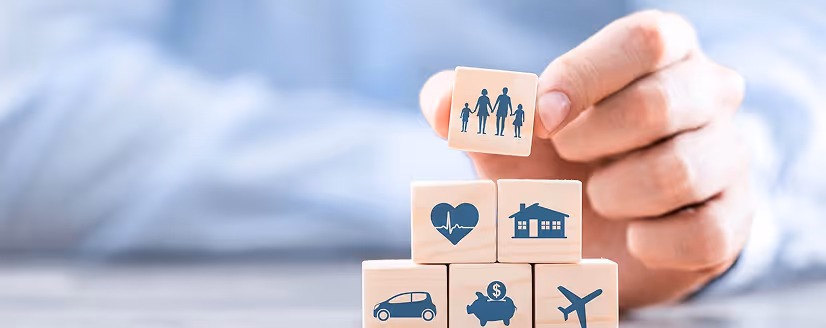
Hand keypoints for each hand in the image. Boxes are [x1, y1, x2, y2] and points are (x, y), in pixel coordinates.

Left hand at [419, 10, 750, 308]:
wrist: (591, 234)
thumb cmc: (554, 166)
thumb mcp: (508, 135)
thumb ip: (471, 111)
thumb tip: (446, 104)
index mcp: (659, 52)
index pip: (645, 39)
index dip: (584, 77)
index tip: (540, 120)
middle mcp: (708, 93)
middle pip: (661, 102)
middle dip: (591, 141)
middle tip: (569, 160)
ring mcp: (728, 156)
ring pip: (679, 170)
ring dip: (615, 195)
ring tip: (599, 197)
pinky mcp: (736, 219)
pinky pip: (702, 232)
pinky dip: (649, 242)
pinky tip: (631, 236)